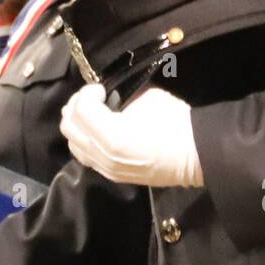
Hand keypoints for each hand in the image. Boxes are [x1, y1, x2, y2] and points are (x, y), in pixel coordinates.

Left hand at [60, 84, 203, 187]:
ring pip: (73, 144)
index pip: (81, 109)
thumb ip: (120, 95)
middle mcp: (103, 156)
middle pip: (69, 127)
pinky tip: (98, 131)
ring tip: (92, 113)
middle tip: (92, 97)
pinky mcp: (112, 176)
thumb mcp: (147, 97)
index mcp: (112, 135)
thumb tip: (107, 94)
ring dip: (77, 124)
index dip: (87, 93)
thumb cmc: (175, 122)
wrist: (196, 155)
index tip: (100, 88)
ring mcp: (106, 169)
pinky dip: (85, 140)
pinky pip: (85, 157)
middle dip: (76, 106)